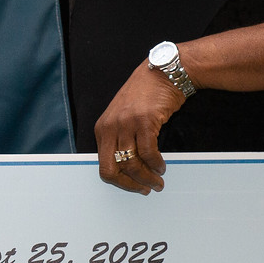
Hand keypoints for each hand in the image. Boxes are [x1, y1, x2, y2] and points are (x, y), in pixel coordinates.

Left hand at [94, 61, 187, 194]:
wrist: (162, 73)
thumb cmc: (145, 96)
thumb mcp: (123, 117)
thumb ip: (120, 139)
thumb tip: (129, 169)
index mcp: (101, 129)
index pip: (103, 165)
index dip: (120, 182)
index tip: (134, 187)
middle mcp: (110, 127)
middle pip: (113, 168)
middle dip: (130, 184)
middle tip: (146, 189)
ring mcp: (125, 124)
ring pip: (131, 163)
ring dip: (147, 177)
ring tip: (158, 180)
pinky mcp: (143, 121)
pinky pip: (148, 152)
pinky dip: (156, 164)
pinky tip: (162, 166)